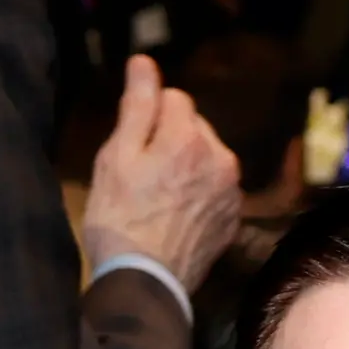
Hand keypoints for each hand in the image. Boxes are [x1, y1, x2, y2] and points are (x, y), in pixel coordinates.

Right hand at [78, 56, 242, 297]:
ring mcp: (231, 191)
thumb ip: (136, 106)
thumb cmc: (119, 221)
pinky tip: (174, 219)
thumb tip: (143, 62)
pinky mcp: (232, 220)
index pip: (174, 98)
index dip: (148, 119)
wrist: (144, 287)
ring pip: (206, 159)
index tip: (132, 149)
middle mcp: (221, 157)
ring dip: (186, 168)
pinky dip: (198, 197)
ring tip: (158, 201)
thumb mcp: (115, 159)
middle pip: (194, 128)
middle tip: (141, 179)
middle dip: (170, 142)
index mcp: (189, 137)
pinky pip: (215, 191)